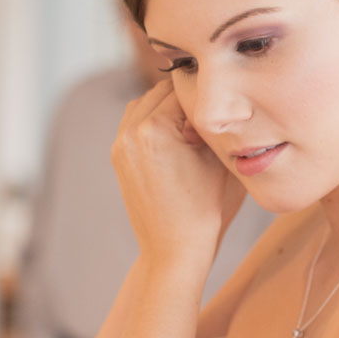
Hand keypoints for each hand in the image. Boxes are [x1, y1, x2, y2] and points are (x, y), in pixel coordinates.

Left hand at [110, 79, 245, 269]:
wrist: (174, 247)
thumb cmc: (203, 208)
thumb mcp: (217, 159)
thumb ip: (211, 123)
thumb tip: (213, 100)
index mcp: (155, 130)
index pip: (183, 90)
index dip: (205, 93)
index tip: (220, 98)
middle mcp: (130, 133)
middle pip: (160, 91)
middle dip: (184, 97)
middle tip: (208, 109)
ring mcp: (119, 145)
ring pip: (144, 104)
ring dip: (166, 106)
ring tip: (190, 122)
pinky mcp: (118, 157)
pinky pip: (133, 123)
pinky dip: (152, 121)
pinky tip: (175, 135)